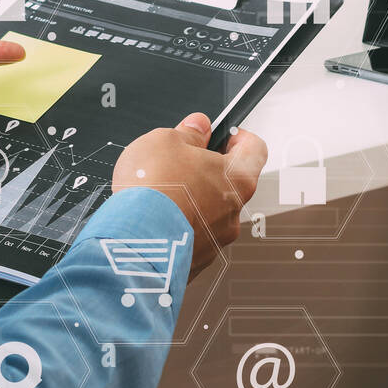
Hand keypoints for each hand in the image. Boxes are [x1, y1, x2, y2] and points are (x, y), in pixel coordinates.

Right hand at [113, 113, 265, 278]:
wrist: (132, 244)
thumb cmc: (153, 192)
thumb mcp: (165, 141)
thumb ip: (188, 132)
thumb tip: (197, 126)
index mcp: (237, 178)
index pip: (255, 150)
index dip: (239, 137)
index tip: (222, 134)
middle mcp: (234, 212)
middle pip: (230, 182)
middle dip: (206, 169)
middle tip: (180, 161)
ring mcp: (217, 240)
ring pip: (210, 211)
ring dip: (191, 199)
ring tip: (161, 193)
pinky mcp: (196, 260)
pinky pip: (191, 235)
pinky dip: (177, 224)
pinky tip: (154, 218)